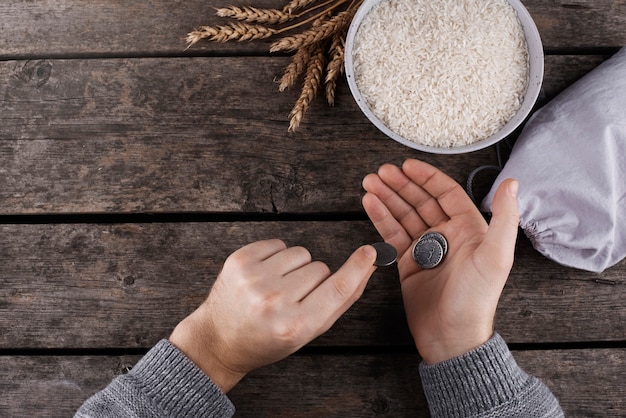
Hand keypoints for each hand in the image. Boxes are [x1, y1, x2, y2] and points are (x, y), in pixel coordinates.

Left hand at [169, 239, 376, 391]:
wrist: (219, 339)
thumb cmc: (268, 339)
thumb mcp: (307, 331)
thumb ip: (340, 300)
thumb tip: (367, 267)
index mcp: (295, 325)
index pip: (337, 289)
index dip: (358, 268)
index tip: (370, 252)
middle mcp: (274, 301)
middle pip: (321, 269)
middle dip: (315, 280)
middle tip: (294, 299)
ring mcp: (254, 279)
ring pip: (301, 253)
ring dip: (296, 267)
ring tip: (278, 287)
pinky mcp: (240, 261)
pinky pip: (279, 244)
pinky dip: (277, 256)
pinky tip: (265, 276)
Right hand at [362, 159, 518, 363]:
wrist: (452, 337)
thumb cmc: (476, 299)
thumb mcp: (496, 257)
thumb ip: (505, 217)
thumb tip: (513, 182)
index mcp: (469, 229)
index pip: (446, 193)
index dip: (426, 177)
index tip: (406, 165)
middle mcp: (447, 235)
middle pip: (420, 200)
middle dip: (400, 184)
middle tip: (380, 172)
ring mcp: (426, 248)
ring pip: (403, 214)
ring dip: (387, 197)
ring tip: (369, 183)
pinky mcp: (408, 262)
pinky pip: (392, 234)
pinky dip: (380, 218)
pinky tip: (369, 203)